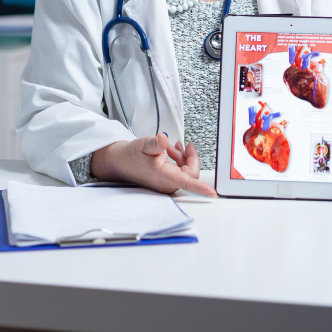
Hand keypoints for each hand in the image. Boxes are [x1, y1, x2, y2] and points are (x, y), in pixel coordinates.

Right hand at [91, 136, 216, 196]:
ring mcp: (166, 184)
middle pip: (191, 173)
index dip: (201, 188)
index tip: (212, 192)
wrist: (119, 162)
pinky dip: (179, 161)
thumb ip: (156, 143)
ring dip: (183, 158)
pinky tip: (172, 152)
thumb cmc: (130, 155)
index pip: (188, 182)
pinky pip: (180, 173)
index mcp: (164, 176)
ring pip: (186, 172)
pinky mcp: (165, 182)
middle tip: (185, 145)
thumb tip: (163, 139)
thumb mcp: (144, 144)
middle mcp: (166, 184)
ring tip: (174, 147)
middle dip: (190, 158)